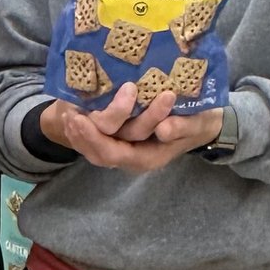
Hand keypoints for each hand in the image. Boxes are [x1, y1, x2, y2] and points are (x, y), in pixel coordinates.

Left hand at [43, 84, 221, 173]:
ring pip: (94, 149)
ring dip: (78, 134)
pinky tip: (72, 112)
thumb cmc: (198, 122)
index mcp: (147, 157)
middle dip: (82, 136)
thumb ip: (182, 128)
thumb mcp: (197, 123)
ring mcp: (125, 148)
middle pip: (99, 154)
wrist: (203, 123)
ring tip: (65, 115)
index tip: (83, 118)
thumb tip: (162, 129)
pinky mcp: (120, 138)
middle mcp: (132, 156)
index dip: (96, 138)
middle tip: (68, 116)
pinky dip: (83, 130)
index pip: (114, 153)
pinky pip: (96, 140)